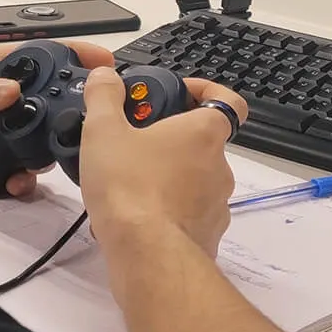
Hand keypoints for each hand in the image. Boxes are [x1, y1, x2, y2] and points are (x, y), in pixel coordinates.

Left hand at [0, 41, 117, 194]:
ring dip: (46, 153)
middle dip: (68, 115)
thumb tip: (9, 92)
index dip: (72, 58)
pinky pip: (9, 175)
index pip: (37, 58)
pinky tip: (18, 185)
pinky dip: (20, 181)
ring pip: (31, 143)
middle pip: (44, 104)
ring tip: (52, 163)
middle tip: (89, 131)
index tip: (107, 65)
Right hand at [79, 68, 247, 257]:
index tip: (180, 93)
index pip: (228, 101)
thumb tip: (105, 76)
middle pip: (203, 141)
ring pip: (195, 178)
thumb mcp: (103, 131)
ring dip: (169, 175)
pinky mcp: (207, 234)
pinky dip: (167, 209)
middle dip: (171, 138)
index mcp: (203, 133)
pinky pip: (188, 212)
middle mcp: (219, 166)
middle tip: (135, 141)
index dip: (207, 91)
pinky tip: (134, 214)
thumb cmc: (130, 186)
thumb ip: (103, 97)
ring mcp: (217, 204)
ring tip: (128, 181)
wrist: (147, 255)